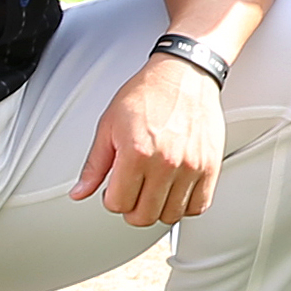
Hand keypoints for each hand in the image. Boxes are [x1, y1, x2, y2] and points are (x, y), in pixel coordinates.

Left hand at [75, 53, 228, 227]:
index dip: (112, 199)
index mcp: (136, 152)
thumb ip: (95, 164)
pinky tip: (176, 191)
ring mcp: (190, 166)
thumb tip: (80, 191)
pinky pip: (198, 206)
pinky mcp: (210, 166)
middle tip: (133, 192)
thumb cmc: (148, 93)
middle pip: (144, 216)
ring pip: (171, 215)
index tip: (116, 189)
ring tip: (154, 190)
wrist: (184, 74)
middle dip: (132, 208)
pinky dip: (185, 205)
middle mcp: (165, 162)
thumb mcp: (109, 125)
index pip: (118, 204)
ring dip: (159, 208)